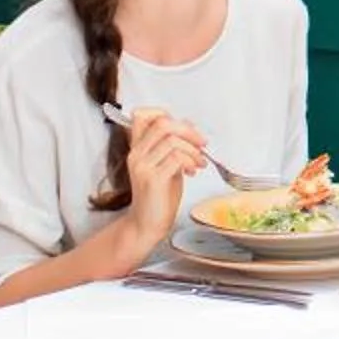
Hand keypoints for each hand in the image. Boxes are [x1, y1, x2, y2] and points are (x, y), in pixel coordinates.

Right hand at [119, 105, 210, 238]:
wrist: (147, 225)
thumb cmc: (158, 198)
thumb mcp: (167, 166)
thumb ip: (174, 146)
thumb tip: (190, 127)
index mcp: (138, 149)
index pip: (142, 116)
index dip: (164, 113)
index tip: (184, 126)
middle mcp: (137, 155)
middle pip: (162, 124)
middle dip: (189, 130)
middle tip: (202, 143)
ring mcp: (143, 166)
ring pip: (172, 140)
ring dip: (193, 149)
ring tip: (200, 162)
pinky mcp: (152, 179)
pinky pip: (176, 158)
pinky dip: (190, 161)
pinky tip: (193, 171)